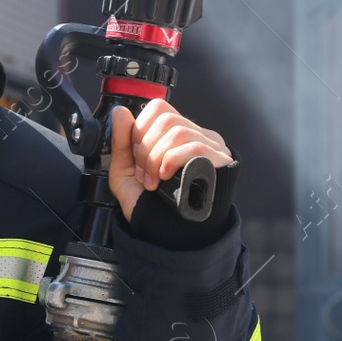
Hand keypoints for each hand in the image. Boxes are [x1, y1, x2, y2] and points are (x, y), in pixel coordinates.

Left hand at [107, 99, 233, 222]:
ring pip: (178, 131)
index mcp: (176, 133)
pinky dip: (172, 161)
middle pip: (166, 119)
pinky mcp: (221, 160)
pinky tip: (165, 178)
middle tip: (144, 175)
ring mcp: (212, 146)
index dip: (140, 130)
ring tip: (153, 181)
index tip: (135, 158)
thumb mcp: (126, 171)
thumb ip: (121, 141)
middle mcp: (197, 135)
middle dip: (145, 149)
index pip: (159, 108)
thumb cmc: (150, 203)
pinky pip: (194, 146)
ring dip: (156, 158)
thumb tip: (120, 111)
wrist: (167, 232)